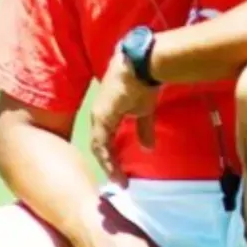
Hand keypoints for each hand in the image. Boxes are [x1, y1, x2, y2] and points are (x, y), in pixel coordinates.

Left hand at [90, 50, 158, 184]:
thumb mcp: (144, 110)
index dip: (110, 157)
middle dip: (109, 164)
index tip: (121, 175)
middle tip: (119, 181)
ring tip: (119, 180)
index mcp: (105, 114)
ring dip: (108, 164)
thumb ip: (143, 129)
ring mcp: (98, 116)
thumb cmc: (142, 82)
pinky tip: (115, 169)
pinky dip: (108, 158)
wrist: (141, 65)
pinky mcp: (102, 116)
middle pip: (99, 146)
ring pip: (98, 147)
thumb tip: (148, 148)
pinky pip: (102, 143)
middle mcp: (98, 116)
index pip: (104, 141)